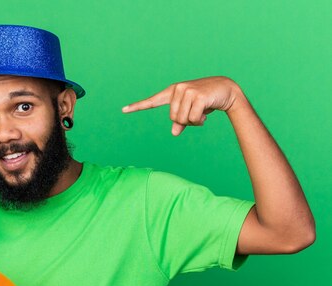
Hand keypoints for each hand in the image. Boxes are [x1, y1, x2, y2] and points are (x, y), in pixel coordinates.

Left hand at [122, 76, 242, 135]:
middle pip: (173, 118)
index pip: (152, 101)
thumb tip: (174, 132)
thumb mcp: (191, 111)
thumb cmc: (206, 100)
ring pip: (182, 119)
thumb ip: (180, 121)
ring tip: (202, 111)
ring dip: (194, 121)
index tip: (123, 110)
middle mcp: (177, 89)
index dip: (137, 106)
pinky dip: (200, 121)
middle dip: (185, 121)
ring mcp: (187, 91)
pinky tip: (207, 112)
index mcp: (172, 92)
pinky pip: (193, 118)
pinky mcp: (197, 95)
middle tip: (197, 114)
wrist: (226, 89)